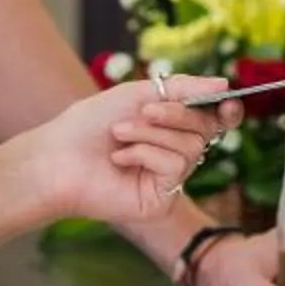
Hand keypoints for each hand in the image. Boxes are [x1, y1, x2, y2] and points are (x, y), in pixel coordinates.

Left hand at [0, 75, 232, 231]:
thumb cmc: (90, 125)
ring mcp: (169, 180)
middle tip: (143, 110)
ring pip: (191, 147)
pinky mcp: (161, 200)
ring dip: (152, 133)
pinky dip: (147, 154)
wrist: (57, 157)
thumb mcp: (138, 93)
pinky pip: (175, 167)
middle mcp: (174, 154)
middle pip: (204, 129)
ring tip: (119, 134)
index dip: (225, 111)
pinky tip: (120, 158)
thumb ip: (182, 88)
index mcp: (171, 129)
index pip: (211, 120)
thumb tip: (225, 85)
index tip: (227, 100)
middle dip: (174, 114)